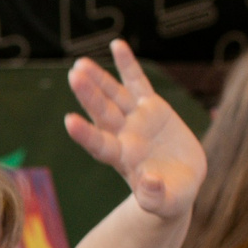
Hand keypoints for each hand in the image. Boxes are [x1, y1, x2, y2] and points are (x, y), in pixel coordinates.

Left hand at [65, 40, 204, 221]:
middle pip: (103, 113)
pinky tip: (116, 44)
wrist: (178, 185)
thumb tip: (148, 183)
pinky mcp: (152, 108)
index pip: (100, 145)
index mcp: (124, 159)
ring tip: (80, 63)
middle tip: (73, 76)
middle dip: (89, 95)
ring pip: (114, 95)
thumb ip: (155, 195)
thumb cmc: (169, 198)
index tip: (69, 121)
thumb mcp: (166, 202)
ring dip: (99, 79)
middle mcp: (124, 136)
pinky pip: (138, 82)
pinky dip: (127, 64)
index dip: (86, 134)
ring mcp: (136, 120)